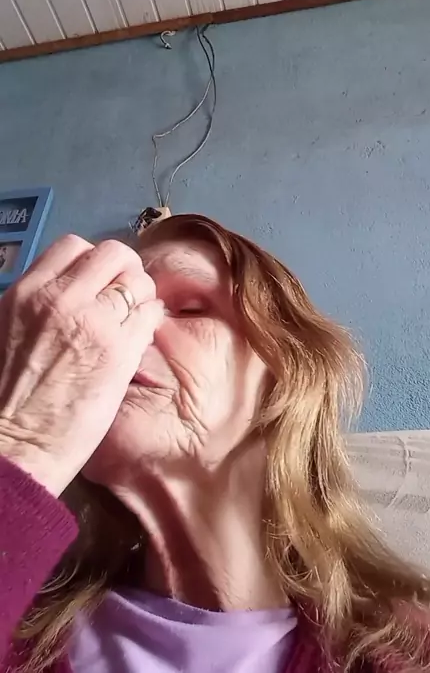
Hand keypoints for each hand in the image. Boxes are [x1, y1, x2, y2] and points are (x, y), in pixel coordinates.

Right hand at [0, 235, 163, 495]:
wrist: (17, 445)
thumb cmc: (6, 394)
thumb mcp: (6, 329)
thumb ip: (36, 302)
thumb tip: (65, 288)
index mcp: (28, 292)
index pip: (73, 246)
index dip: (91, 261)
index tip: (96, 281)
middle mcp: (62, 298)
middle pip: (112, 254)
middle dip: (123, 269)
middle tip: (123, 294)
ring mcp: (94, 322)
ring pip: (138, 280)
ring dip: (141, 294)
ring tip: (135, 316)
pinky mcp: (120, 351)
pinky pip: (151, 313)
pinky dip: (152, 318)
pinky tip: (141, 335)